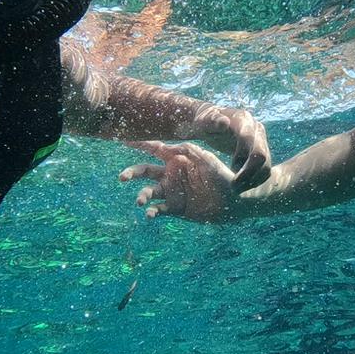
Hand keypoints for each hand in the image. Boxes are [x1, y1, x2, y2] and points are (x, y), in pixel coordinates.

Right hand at [119, 141, 238, 221]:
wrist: (232, 200)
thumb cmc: (221, 175)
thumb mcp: (207, 159)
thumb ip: (190, 151)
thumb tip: (172, 147)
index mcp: (176, 159)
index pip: (155, 148)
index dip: (140, 144)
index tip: (124, 140)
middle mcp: (170, 175)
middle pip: (144, 171)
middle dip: (132, 173)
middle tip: (122, 178)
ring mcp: (171, 192)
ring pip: (149, 191)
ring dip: (142, 196)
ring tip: (140, 201)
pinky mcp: (175, 208)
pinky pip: (158, 209)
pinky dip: (151, 211)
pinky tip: (149, 213)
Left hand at [201, 106, 271, 189]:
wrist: (211, 123)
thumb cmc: (204, 123)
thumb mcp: (203, 122)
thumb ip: (212, 121)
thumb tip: (225, 123)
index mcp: (243, 119)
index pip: (248, 140)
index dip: (239, 157)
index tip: (229, 171)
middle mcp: (256, 128)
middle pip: (261, 155)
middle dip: (248, 174)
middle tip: (234, 187)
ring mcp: (260, 139)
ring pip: (266, 165)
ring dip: (252, 180)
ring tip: (235, 186)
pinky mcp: (261, 150)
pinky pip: (265, 169)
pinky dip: (255, 180)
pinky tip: (241, 183)